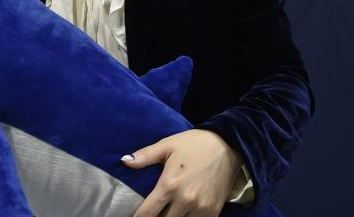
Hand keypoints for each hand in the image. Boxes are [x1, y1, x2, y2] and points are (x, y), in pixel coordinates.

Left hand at [122, 129, 241, 216]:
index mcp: (170, 185)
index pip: (147, 213)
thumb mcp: (168, 145)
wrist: (228, 146)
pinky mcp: (213, 212)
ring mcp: (200, 209)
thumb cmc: (195, 144)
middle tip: (152, 212)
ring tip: (166, 212)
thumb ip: (145, 156)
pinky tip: (183, 213)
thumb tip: (124, 162)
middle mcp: (185, 200)